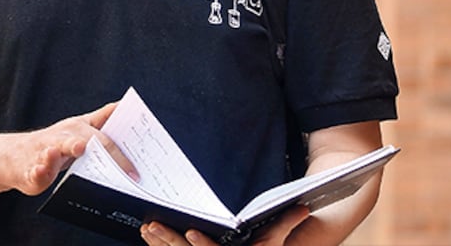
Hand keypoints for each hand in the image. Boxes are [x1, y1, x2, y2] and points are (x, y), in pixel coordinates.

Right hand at [8, 101, 138, 194]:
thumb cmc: (56, 142)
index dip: (119, 156)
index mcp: (77, 130)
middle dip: (89, 143)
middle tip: (94, 146)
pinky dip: (39, 170)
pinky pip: (35, 170)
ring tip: (76, 148)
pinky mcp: (31, 170)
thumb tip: (122, 105)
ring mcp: (44, 153)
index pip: (102, 140)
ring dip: (61, 151)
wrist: (18, 155)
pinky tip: (40, 169)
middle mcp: (61, 139)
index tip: (135, 173)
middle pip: (77, 141)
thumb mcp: (79, 128)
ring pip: (52, 151)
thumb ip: (101, 118)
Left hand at [139, 206, 309, 245]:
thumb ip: (284, 225)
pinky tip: (147, 234)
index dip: (202, 245)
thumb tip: (303, 208)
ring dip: (159, 243)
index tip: (190, 230)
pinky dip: (159, 245)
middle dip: (169, 241)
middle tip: (153, 226)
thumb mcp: (274, 244)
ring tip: (147, 228)